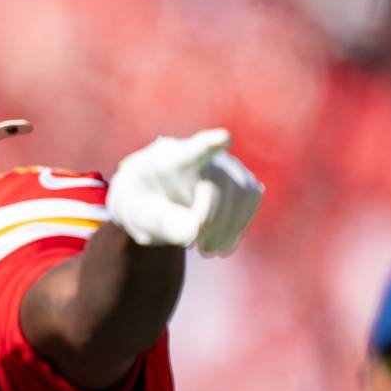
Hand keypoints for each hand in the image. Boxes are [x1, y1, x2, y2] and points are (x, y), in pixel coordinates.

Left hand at [107, 128, 262, 256]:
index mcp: (169, 158)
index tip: (223, 139)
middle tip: (200, 248)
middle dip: (214, 219)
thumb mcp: (140, 217)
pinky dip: (238, 227)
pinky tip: (221, 246)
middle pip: (220, 183)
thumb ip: (163, 222)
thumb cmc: (143, 206)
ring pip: (242, 192)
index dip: (208, 145)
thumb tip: (194, 232)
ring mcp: (226, 165)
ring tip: (207, 251)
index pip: (191, 150)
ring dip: (230, 227)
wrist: (155, 202)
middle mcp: (203, 155)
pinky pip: (250, 199)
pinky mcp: (241, 180)